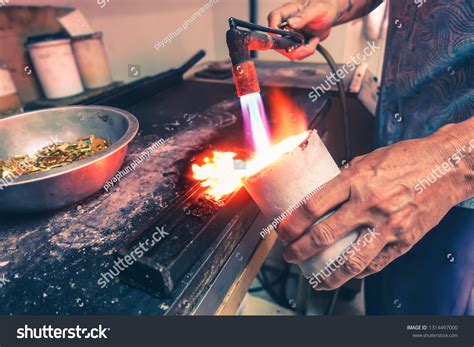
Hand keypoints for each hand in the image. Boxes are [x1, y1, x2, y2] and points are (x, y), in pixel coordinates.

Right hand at [267, 0, 339, 59]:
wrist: (332, 16)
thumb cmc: (324, 7)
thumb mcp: (317, 9)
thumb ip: (303, 16)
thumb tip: (291, 23)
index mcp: (288, 11)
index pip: (274, 17)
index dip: (273, 28)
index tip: (281, 37)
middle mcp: (286, 24)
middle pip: (277, 40)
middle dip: (292, 46)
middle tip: (306, 42)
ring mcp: (290, 35)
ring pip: (287, 50)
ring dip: (302, 50)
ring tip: (313, 40)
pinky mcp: (295, 43)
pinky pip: (296, 54)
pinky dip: (306, 52)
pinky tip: (313, 41)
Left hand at [277, 125, 471, 289]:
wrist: (446, 166)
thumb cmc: (406, 159)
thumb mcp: (366, 160)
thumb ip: (344, 179)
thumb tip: (323, 195)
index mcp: (355, 180)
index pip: (313, 206)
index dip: (292, 223)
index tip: (282, 231)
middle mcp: (369, 204)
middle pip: (324, 235)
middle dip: (300, 250)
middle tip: (289, 255)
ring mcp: (388, 225)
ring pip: (351, 260)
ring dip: (327, 274)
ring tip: (315, 279)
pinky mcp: (405, 240)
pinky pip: (376, 263)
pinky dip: (358, 273)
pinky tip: (346, 275)